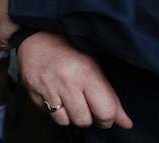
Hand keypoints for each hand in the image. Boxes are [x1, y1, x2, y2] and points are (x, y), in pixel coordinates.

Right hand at [16, 31, 132, 129]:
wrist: (36, 35)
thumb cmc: (69, 49)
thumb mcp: (94, 67)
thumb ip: (111, 97)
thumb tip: (126, 124)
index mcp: (86, 72)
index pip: (105, 112)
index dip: (108, 118)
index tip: (104, 113)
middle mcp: (66, 81)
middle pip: (84, 120)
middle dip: (88, 117)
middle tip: (86, 104)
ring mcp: (47, 86)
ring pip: (65, 121)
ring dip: (70, 115)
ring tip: (69, 99)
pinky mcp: (32, 91)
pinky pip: (47, 115)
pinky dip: (54, 110)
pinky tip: (55, 96)